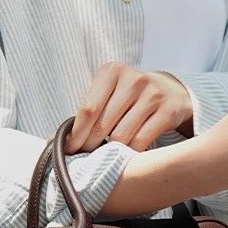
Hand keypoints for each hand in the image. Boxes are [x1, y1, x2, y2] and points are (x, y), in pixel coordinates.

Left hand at [66, 62, 192, 153]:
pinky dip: (130, 153)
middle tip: (86, 156)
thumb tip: (55, 140)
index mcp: (112, 71)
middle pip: (103, 124)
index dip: (77, 134)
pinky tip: (126, 155)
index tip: (70, 150)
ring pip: (121, 136)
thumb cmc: (129, 97)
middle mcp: (134, 80)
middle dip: (90, 145)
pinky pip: (141, 142)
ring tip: (107, 155)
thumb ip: (88, 111)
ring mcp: (153, 95)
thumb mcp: (109, 93)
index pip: (88, 109)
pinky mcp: (168, 112)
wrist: (171, 92)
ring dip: (111, 151)